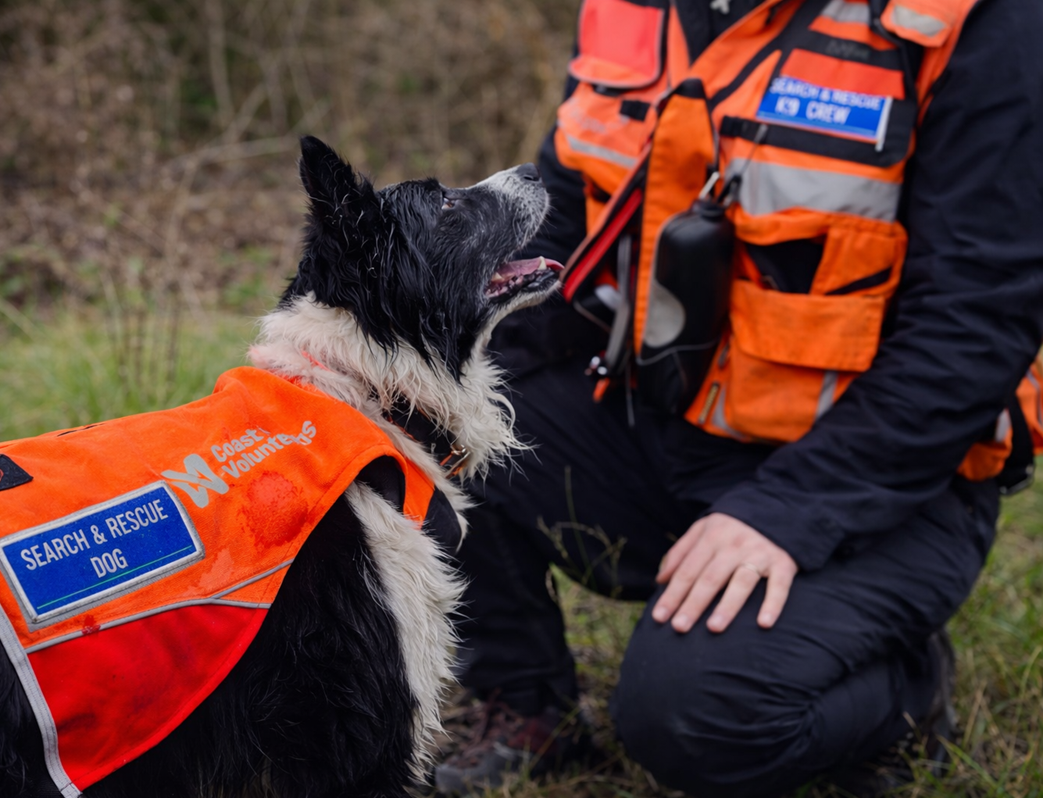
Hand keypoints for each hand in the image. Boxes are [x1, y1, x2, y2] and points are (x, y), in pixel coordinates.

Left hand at [652, 513, 797, 633]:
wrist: (776, 508)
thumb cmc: (732, 527)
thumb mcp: (703, 528)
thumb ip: (681, 552)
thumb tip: (660, 580)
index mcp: (711, 537)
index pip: (688, 570)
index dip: (673, 594)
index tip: (659, 616)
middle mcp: (734, 546)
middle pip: (710, 578)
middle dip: (693, 604)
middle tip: (679, 627)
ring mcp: (759, 554)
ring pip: (741, 582)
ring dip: (727, 606)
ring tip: (714, 628)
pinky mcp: (783, 563)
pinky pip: (779, 586)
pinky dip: (773, 604)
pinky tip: (764, 623)